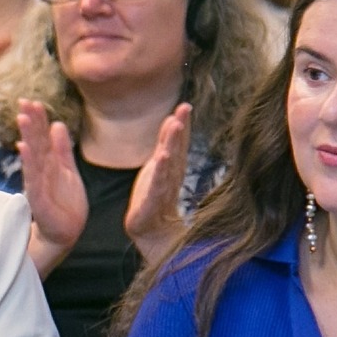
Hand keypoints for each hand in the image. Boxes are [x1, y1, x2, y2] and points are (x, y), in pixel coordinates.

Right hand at [15, 99, 85, 272]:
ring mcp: (38, 184)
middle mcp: (41, 170)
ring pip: (32, 156)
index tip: (32, 101)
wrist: (66, 231)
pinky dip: (29, 163)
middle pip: (35, 142)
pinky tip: (25, 149)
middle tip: (24, 102)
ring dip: (27, 137)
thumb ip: (62, 149)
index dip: (38, 119)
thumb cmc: (65, 203)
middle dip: (30, 122)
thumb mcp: (68, 170)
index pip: (42, 137)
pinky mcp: (38, 199)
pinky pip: (33, 178)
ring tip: (23, 118)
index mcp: (48, 163)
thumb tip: (57, 124)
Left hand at [124, 103, 192, 264]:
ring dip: (172, 145)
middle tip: (183, 109)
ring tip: (174, 127)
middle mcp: (170, 176)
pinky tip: (161, 157)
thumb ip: (166, 144)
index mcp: (172, 167)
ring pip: (168, 164)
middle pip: (176, 150)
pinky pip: (157, 185)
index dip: (182, 124)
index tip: (185, 106)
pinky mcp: (151, 202)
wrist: (151, 230)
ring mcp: (162, 188)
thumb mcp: (160, 166)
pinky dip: (160, 171)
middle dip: (179, 130)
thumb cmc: (155, 195)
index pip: (179, 143)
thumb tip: (173, 119)